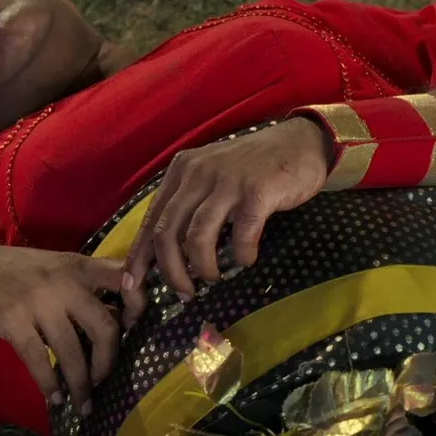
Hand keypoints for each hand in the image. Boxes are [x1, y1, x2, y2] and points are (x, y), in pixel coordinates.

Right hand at [0, 245, 124, 414]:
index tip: (137, 328)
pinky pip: (40, 361)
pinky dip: (50, 384)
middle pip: (106, 326)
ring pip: (74, 351)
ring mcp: (38, 302)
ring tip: (83, 404)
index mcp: (77, 266)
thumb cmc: (10, 273)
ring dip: (81, 384)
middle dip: (109, 361)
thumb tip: (117, 321)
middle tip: (103, 380)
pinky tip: (55, 398)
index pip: (122, 276)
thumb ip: (81, 289)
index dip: (139, 302)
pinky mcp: (13, 322)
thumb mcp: (52, 269)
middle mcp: (64, 282)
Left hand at [122, 118, 329, 323]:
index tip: (134, 288)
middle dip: (170, 272)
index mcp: (181, 172)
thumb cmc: (254, 168)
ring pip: (196, 236)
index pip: (150, 221)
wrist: (301, 142)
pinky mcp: (257, 191)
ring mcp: (227, 181)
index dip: (138, 259)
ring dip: (202, 267)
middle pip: (167, 233)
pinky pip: (241, 234)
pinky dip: (242, 255)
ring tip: (212, 278)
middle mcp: (197, 173)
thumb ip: (188, 206)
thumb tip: (166, 254)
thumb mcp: (211, 178)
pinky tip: (247, 259)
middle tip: (184, 293)